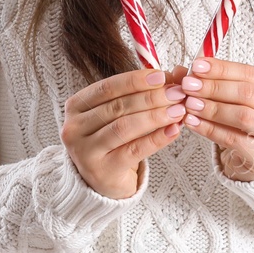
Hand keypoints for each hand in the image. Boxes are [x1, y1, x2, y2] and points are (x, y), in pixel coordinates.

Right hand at [61, 66, 187, 198]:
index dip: (135, 80)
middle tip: (177, 93)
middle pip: (118, 107)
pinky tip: (174, 130)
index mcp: (76, 105)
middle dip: (151, 98)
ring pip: (124, 128)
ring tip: (178, 110)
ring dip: (155, 116)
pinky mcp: (102, 171)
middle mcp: (75, 127)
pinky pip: (134, 150)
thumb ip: (141, 92)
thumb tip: (175, 74)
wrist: (103, 178)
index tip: (161, 76)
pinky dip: (156, 139)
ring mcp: (85, 151)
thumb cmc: (112, 138)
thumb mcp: (120, 113)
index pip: (107, 87)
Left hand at [178, 57, 253, 181]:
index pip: (251, 73)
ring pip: (242, 116)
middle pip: (248, 93)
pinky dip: (209, 129)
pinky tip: (193, 122)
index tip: (197, 66)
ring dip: (212, 108)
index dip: (222, 68)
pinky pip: (233, 139)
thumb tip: (186, 69)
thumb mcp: (238, 99)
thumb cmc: (248, 124)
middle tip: (189, 85)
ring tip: (189, 104)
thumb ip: (217, 82)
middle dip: (214, 87)